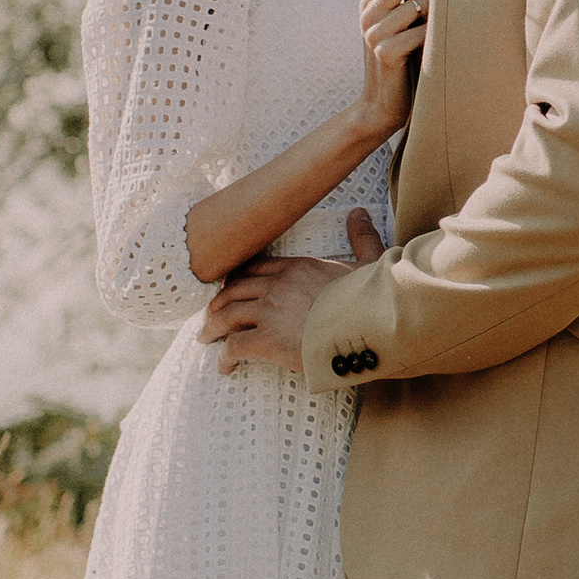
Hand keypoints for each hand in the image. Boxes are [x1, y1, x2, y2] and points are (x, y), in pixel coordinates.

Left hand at [201, 215, 384, 374]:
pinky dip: (225, 357)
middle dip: (219, 302)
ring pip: (226, 316)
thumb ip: (361, 237)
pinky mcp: (267, 340)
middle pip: (234, 289)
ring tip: (206, 338)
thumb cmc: (372, 297)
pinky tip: (224, 366)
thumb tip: (359, 212)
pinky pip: (234, 347)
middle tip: (212, 314)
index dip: (240, 278)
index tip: (232, 287)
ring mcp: (269, 312)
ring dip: (212, 327)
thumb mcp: (369, 262)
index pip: (256, 268)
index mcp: (297, 267)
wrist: (369, 323)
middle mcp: (276, 286)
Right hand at [356, 0, 429, 131]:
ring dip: (432, 17)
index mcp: (369, 0)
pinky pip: (422, 30)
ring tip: (427, 37)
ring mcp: (373, 32)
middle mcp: (367, 12)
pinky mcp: (385, 52)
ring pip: (417, 3)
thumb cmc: (402, 61)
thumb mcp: (398, 23)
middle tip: (430, 15)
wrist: (380, 106)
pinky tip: (428, 52)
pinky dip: (432, 38)